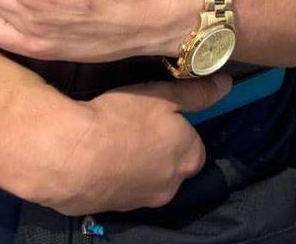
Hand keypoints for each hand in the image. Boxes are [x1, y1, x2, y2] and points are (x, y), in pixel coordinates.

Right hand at [25, 75, 227, 214]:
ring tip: (111, 143)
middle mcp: (170, 188)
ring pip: (144, 181)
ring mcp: (139, 203)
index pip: (194, 148)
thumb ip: (197, 93)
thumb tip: (226, 86)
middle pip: (171, 167)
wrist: (68, 155)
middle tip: (134, 129)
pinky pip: (116, 190)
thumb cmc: (122, 119)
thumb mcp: (163, 96)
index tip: (159, 120)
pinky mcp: (109, 210)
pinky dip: (111, 178)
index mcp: (189, 159)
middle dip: (158, 153)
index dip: (178, 132)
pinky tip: (94, 160)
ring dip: (134, 167)